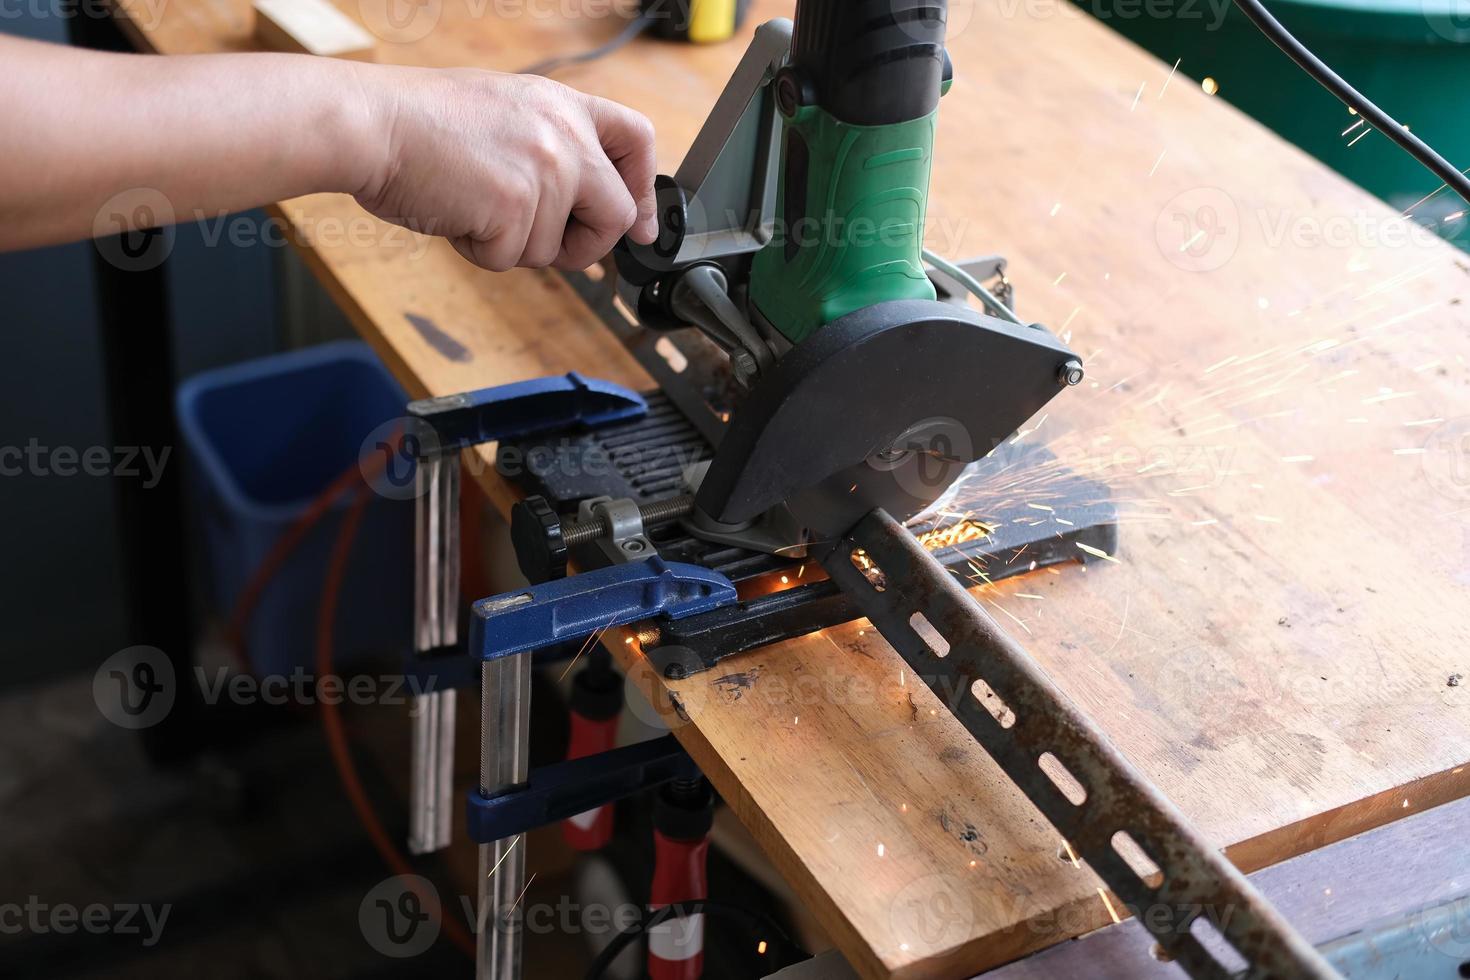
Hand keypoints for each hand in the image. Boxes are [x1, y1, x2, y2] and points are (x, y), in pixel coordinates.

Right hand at [352, 67, 657, 271]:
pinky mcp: (516, 208)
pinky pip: (510, 259)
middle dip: (587, 245)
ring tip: (469, 202)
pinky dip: (479, 251)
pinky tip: (454, 212)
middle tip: (548, 244)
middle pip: (617, 215)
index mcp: (563, 106)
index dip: (644, 188)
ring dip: (510, 245)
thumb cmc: (421, 123)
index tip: (641, 224)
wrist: (373, 124)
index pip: (636, 138)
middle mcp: (564, 136)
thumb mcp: (505, 111)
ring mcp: (545, 173)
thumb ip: (551, 149)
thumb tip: (583, 201)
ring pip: (553, 250)